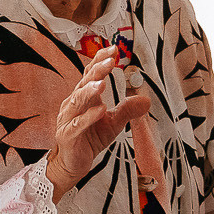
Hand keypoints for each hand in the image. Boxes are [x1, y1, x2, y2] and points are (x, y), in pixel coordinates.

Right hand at [48, 48, 149, 188]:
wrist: (72, 163)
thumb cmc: (89, 139)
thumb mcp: (113, 123)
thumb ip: (127, 110)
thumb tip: (146, 99)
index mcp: (84, 98)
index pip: (90, 74)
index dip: (100, 61)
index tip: (113, 50)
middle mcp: (74, 104)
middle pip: (84, 83)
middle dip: (97, 70)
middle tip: (110, 60)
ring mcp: (68, 119)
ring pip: (77, 100)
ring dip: (89, 90)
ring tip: (102, 82)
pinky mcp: (67, 135)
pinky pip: (78, 124)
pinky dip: (89, 116)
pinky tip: (101, 110)